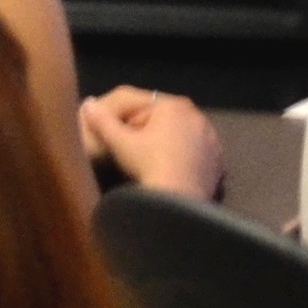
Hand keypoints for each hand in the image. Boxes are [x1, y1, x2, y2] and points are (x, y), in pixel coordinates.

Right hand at [80, 85, 223, 201]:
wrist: (180, 204)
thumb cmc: (148, 165)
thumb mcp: (119, 143)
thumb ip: (102, 121)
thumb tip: (88, 103)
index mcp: (174, 104)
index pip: (142, 103)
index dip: (124, 118)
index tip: (113, 136)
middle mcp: (198, 117)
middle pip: (163, 120)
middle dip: (146, 131)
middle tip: (130, 152)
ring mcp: (212, 141)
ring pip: (181, 138)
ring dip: (166, 146)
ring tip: (150, 166)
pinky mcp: (219, 164)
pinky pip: (195, 156)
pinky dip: (183, 162)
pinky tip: (171, 175)